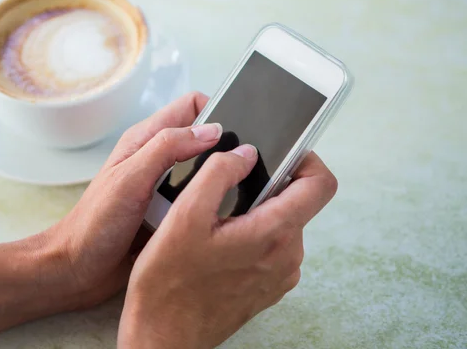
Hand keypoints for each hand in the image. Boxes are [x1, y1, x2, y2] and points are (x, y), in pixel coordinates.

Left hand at [32, 92, 223, 308]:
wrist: (78, 269)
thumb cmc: (94, 223)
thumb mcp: (130, 178)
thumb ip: (166, 149)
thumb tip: (212, 131)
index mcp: (145, 140)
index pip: (191, 107)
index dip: (215, 111)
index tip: (236, 131)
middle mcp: (158, 159)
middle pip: (204, 139)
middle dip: (225, 147)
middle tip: (243, 165)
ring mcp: (166, 187)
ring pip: (207, 171)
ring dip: (219, 179)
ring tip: (236, 192)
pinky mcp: (172, 213)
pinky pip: (201, 200)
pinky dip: (211, 203)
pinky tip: (219, 215)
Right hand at [118, 150, 336, 348]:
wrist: (163, 335)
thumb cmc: (168, 282)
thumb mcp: (185, 215)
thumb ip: (219, 174)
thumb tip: (246, 153)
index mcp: (273, 233)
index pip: (321, 185)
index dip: (307, 160)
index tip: (281, 155)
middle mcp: (287, 256)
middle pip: (297, 202)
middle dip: (268, 187)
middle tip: (227, 192)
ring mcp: (281, 275)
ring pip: (283, 224)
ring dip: (258, 213)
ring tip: (217, 223)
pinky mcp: (270, 287)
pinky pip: (273, 248)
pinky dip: (254, 236)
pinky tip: (220, 245)